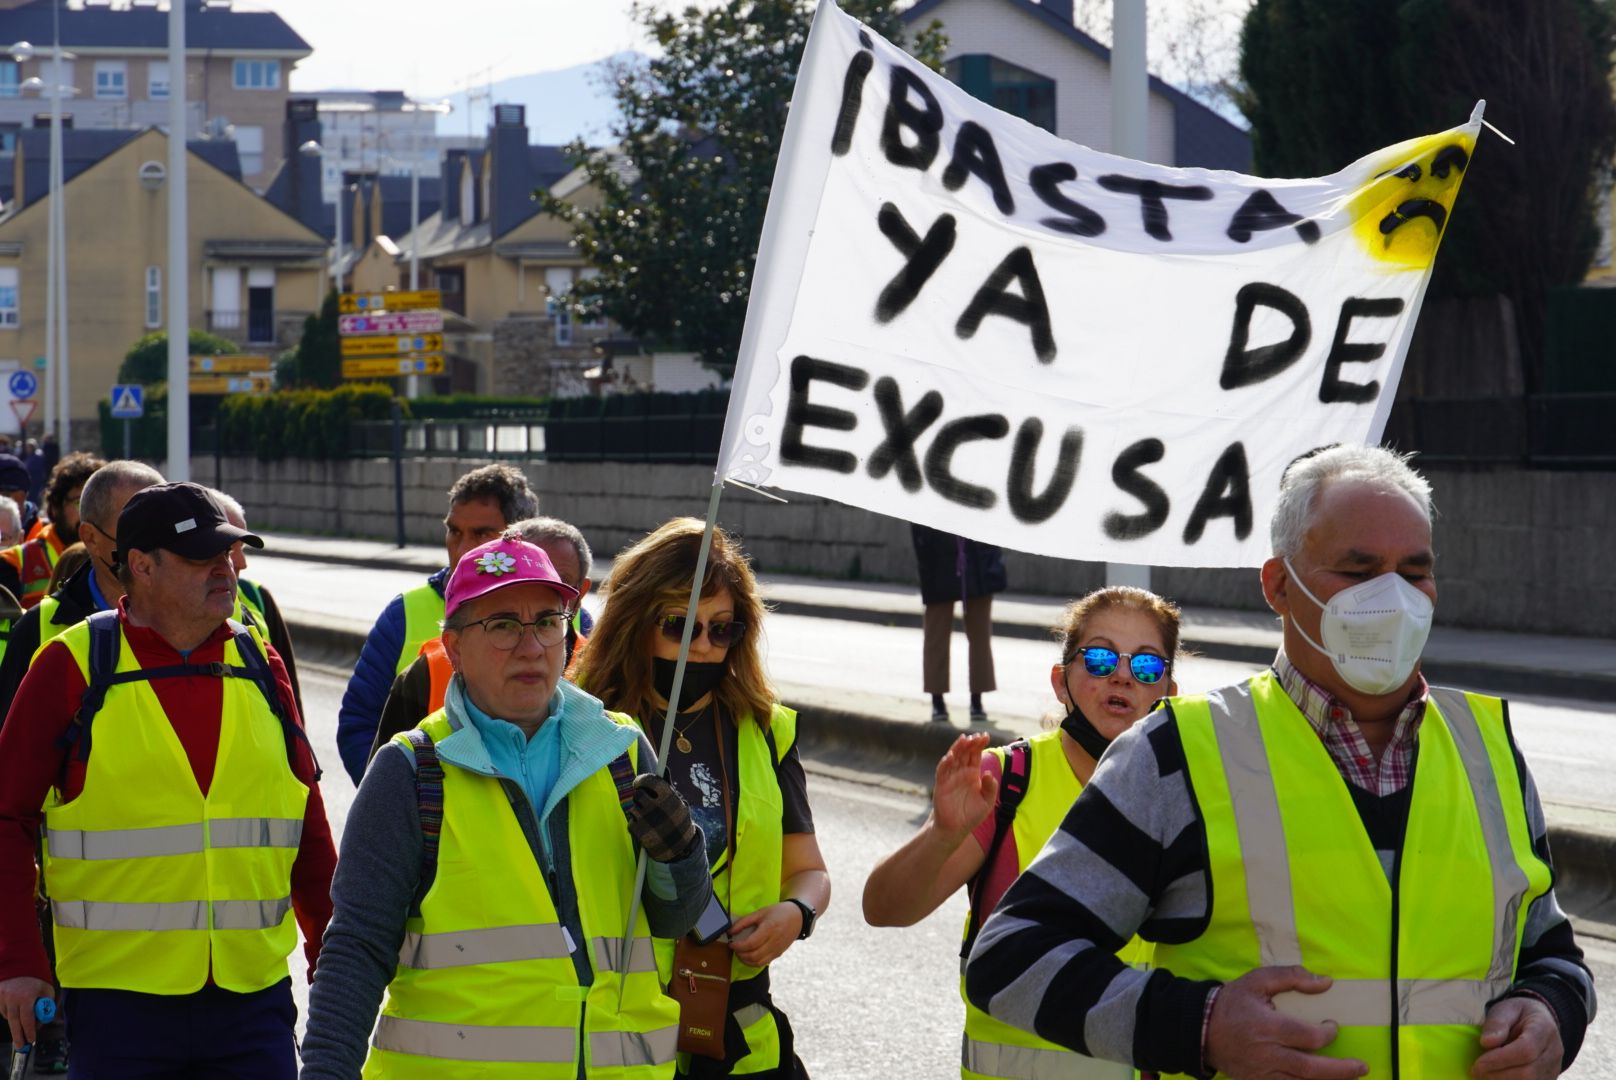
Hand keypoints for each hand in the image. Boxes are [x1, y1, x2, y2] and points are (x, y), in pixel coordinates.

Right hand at [0, 976, 54, 1046]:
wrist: (20, 963)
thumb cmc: (36, 978)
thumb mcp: (47, 990)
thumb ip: (46, 1005)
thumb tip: (41, 1021)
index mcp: (26, 996)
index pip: (27, 1019)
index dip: (29, 1031)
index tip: (31, 1040)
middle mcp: (12, 998)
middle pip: (14, 1022)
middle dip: (18, 1036)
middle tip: (21, 1046)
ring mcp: (2, 997)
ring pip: (8, 1016)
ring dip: (15, 1022)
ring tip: (22, 1022)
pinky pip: (2, 1010)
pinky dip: (9, 1013)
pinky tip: (16, 1009)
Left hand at [625, 774, 698, 862]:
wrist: (680, 849)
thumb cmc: (679, 822)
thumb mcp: (679, 803)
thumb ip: (668, 785)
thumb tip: (665, 768)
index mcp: (667, 797)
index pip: (647, 780)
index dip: (641, 780)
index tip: (639, 783)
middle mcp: (655, 806)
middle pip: (637, 795)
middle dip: (641, 798)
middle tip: (647, 804)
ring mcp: (645, 819)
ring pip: (633, 809)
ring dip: (640, 813)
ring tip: (652, 822)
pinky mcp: (637, 831)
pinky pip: (631, 822)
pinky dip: (637, 825)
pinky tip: (648, 830)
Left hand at [727, 903, 803, 967]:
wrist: (798, 918)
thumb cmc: (778, 912)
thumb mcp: (760, 912)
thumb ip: (744, 922)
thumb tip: (730, 931)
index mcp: (769, 929)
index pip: (750, 944)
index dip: (738, 946)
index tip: (731, 943)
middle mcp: (774, 942)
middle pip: (753, 956)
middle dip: (740, 954)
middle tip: (734, 948)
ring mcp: (777, 950)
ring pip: (758, 963)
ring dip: (745, 961)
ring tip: (740, 953)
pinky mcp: (778, 954)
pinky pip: (763, 963)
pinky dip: (753, 962)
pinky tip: (749, 956)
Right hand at [932, 733, 997, 839]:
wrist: (956, 829)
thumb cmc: (971, 815)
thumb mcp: (987, 802)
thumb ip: (991, 788)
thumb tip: (988, 773)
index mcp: (972, 774)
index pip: (975, 755)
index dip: (979, 745)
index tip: (985, 736)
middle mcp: (961, 773)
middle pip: (964, 753)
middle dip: (970, 743)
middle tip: (976, 736)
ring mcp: (950, 777)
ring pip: (953, 758)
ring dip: (957, 748)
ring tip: (964, 739)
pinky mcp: (941, 785)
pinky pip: (942, 771)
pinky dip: (945, 763)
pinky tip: (951, 756)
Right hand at [1205, 967, 1366, 1078]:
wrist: (1202, 1028)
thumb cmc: (1233, 1002)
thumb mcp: (1258, 980)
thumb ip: (1292, 977)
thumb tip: (1326, 982)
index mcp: (1269, 1027)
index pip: (1309, 1037)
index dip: (1328, 1033)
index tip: (1332, 1025)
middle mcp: (1268, 1054)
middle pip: (1311, 1069)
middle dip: (1341, 1070)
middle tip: (1362, 1067)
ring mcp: (1262, 1074)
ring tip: (1350, 1079)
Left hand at [1471, 996, 1560, 1077]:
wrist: (1540, 1020)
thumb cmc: (1519, 1014)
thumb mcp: (1505, 1009)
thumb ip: (1497, 1024)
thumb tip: (1487, 1042)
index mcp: (1544, 1029)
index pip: (1526, 1050)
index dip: (1501, 1059)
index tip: (1479, 1062)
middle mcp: (1554, 1052)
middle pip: (1529, 1072)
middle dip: (1499, 1074)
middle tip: (1476, 1071)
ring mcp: (1554, 1068)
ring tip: (1484, 1074)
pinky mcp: (1549, 1078)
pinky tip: (1495, 1077)